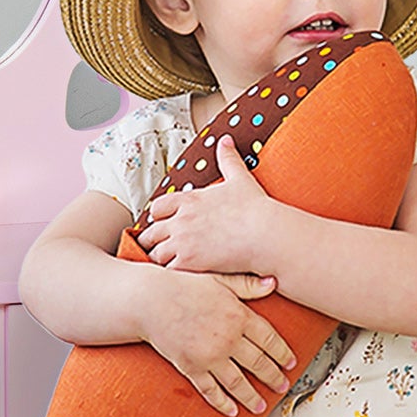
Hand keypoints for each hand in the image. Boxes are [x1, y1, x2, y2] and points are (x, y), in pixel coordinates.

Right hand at [136, 266, 295, 416]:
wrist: (150, 300)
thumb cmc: (184, 286)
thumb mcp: (219, 280)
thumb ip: (247, 285)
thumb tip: (274, 282)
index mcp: (238, 316)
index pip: (269, 340)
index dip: (283, 354)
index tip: (291, 364)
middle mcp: (228, 339)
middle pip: (258, 363)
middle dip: (273, 377)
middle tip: (282, 387)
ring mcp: (210, 356)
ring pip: (238, 382)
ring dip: (251, 396)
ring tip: (261, 406)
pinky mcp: (191, 367)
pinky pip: (211, 390)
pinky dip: (222, 403)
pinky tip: (232, 411)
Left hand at [137, 136, 283, 275]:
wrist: (266, 234)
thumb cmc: (255, 208)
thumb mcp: (240, 179)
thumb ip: (228, 159)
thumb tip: (226, 139)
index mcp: (188, 200)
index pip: (157, 208)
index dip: (159, 217)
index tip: (166, 224)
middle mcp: (180, 220)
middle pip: (150, 233)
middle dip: (154, 240)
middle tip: (160, 248)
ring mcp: (183, 242)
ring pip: (155, 254)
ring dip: (160, 259)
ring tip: (168, 264)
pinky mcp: (189, 262)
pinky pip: (167, 271)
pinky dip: (170, 274)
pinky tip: (177, 276)